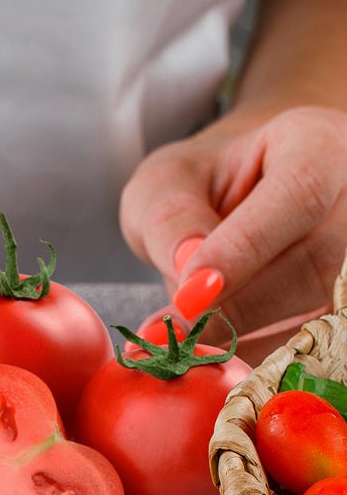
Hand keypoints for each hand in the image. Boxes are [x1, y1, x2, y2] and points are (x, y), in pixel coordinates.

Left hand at [120, 105, 346, 362]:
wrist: (235, 199)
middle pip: (317, 259)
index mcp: (317, 141)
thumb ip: (171, 219)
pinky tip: (209, 353)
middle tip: (173, 335)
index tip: (189, 296)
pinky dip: (254, 352)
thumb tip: (191, 270)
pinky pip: (309, 339)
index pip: (301, 193)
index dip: (244, 250)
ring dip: (244, 335)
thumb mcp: (165, 185)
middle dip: (239, 307)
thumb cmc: (200, 184)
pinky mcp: (343, 301)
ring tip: (181, 342)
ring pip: (319, 306)